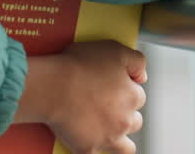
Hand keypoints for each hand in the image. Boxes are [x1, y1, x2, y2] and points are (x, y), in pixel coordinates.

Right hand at [16, 41, 147, 153]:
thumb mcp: (115, 50)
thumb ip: (137, 61)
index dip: (125, 91)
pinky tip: (90, 143)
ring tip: (104, 129)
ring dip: (117, 137)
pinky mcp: (88, 149)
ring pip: (125, 146)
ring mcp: (108, 137)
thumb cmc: (78, 66)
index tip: (113, 88)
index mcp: (132, 97)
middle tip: (105, 105)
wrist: (52, 86)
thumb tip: (142, 76)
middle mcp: (125, 120)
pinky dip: (95, 149)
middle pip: (133, 121)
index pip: (138, 97)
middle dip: (123, 114)